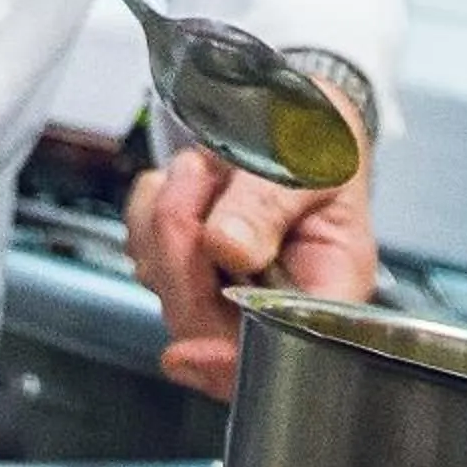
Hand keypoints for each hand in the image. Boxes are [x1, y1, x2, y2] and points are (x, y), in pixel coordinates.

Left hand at [124, 125, 377, 400]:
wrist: (291, 105)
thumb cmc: (320, 136)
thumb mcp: (312, 159)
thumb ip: (271, 203)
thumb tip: (230, 250)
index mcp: (325, 291)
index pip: (279, 353)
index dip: (228, 361)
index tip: (190, 353)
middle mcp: (273, 300)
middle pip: (202, 322)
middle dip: (185, 247)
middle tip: (203, 175)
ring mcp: (222, 283)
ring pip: (164, 281)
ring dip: (170, 214)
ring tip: (208, 169)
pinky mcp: (186, 260)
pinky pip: (141, 248)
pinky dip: (150, 207)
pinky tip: (188, 180)